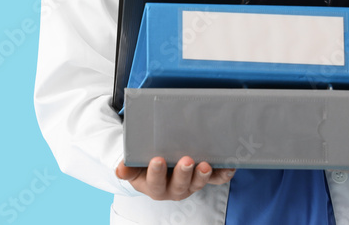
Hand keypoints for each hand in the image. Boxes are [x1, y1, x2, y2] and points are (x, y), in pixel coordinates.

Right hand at [116, 156, 235, 200]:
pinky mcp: (203, 178)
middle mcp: (174, 189)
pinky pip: (216, 180)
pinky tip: (230, 167)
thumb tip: (119, 170)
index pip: (155, 182)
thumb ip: (128, 167)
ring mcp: (190, 184)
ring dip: (202, 175)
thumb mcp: (133, 165)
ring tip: (205, 165)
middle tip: (187, 160)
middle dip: (183, 173)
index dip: (156, 173)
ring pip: (197, 184)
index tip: (156, 159)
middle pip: (180, 185)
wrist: (157, 165)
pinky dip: (223, 174)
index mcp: (154, 186)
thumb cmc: (144, 163)